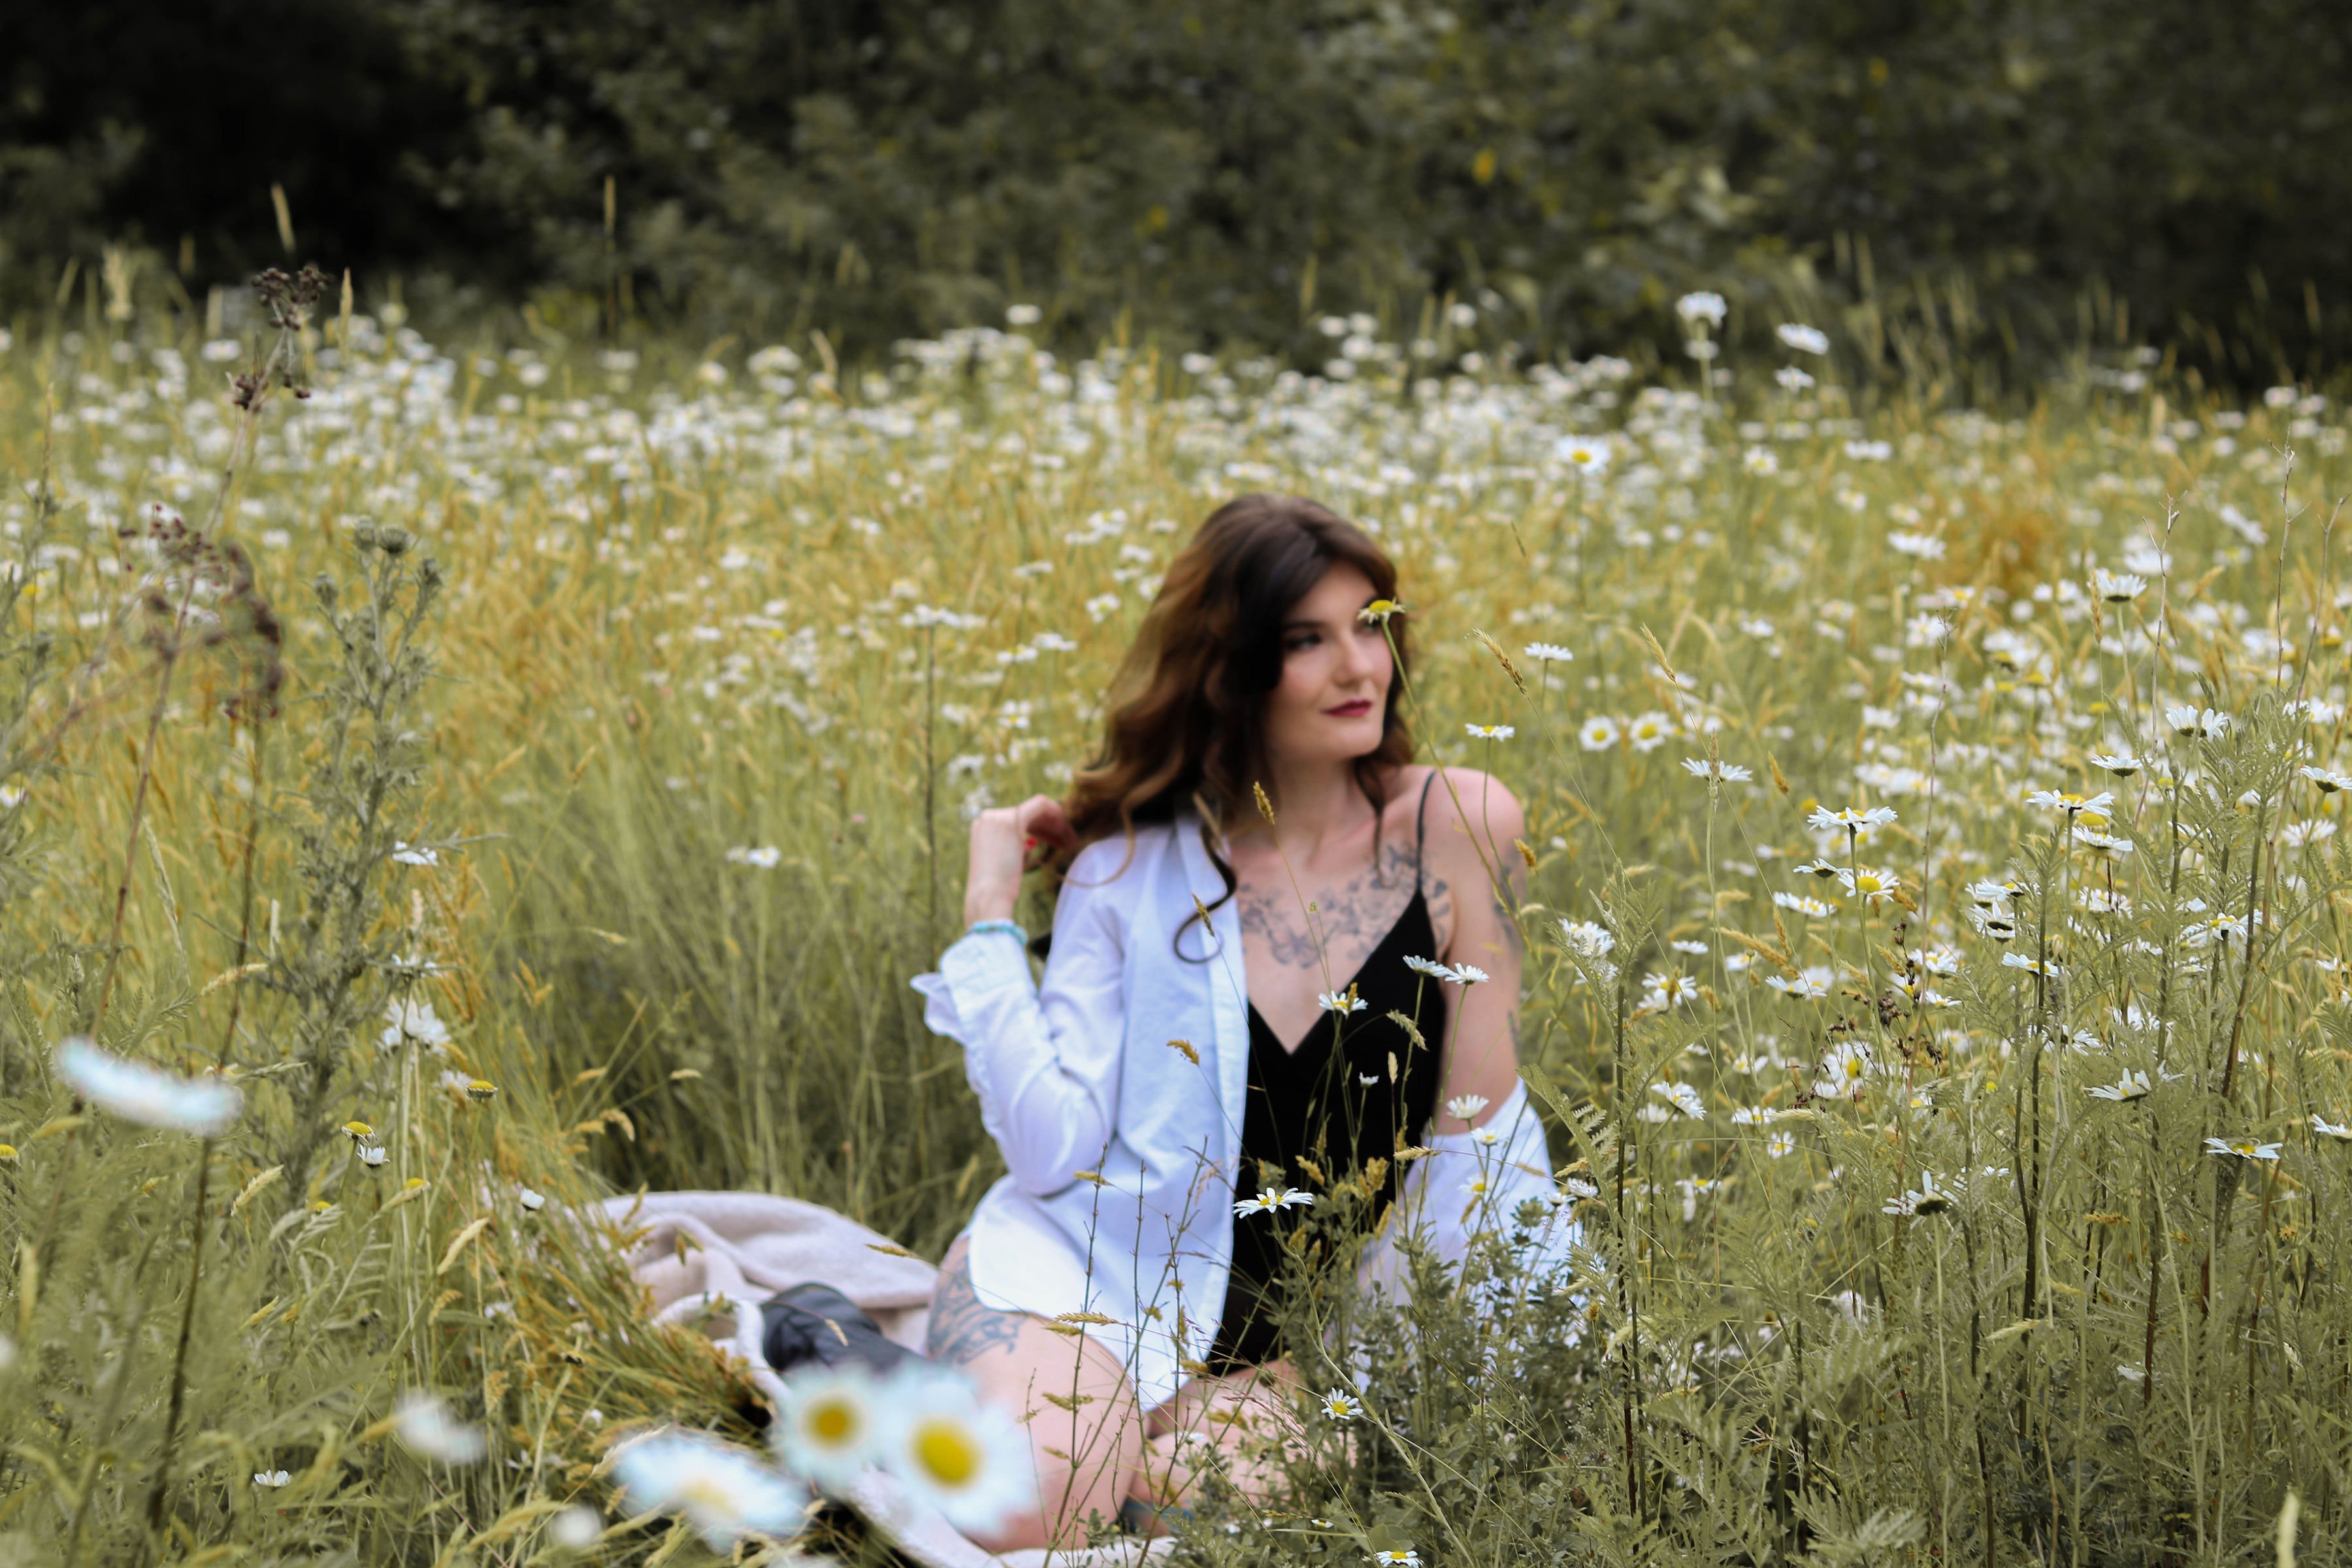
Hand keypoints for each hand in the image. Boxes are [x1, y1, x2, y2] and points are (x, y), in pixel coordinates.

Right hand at [963, 794, 1075, 924]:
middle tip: (1066, 842)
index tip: (1052, 841)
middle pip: (1027, 815)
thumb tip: (1030, 843)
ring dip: (1054, 824)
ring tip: (1070, 841)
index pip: (1016, 821)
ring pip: (1036, 810)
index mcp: (983, 827)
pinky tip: (1066, 828)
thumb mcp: (1005, 865)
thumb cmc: (997, 889)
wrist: (988, 897)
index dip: (1038, 828)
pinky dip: (1056, 814)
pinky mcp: (1013, 819)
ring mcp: (999, 816)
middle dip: (1049, 827)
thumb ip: (1015, 849)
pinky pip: (1040, 805)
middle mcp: (988, 817)